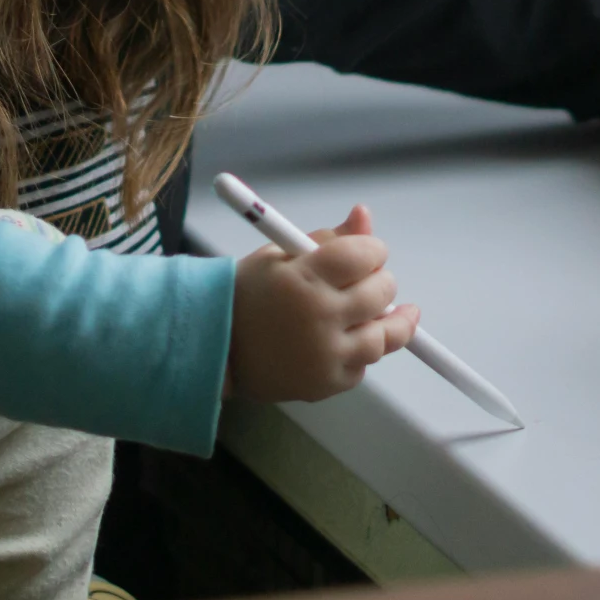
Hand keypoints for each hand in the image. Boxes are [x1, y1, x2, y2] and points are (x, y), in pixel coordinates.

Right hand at [224, 205, 419, 402]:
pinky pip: (363, 364)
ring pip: (384, 335)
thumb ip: (329, 238)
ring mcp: (326, 356)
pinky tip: (347, 339)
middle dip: (378, 280)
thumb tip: (364, 215)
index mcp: (303, 278)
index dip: (372, 250)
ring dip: (384, 319)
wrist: (215, 348)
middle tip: (367, 280)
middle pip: (381, 291)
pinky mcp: (327, 384)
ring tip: (371, 310)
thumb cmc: (247, 295)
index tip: (367, 252)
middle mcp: (319, 318)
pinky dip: (359, 351)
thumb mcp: (279, 254)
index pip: (364, 255)